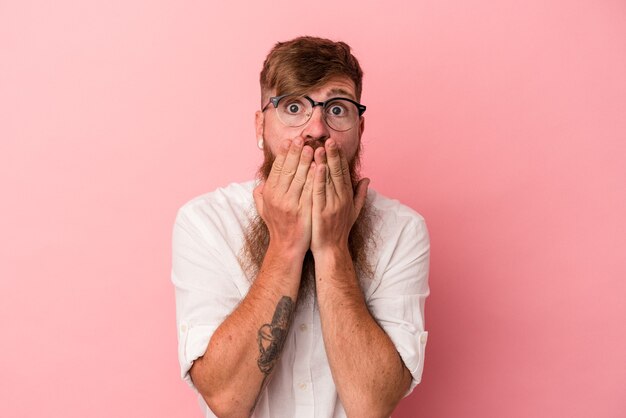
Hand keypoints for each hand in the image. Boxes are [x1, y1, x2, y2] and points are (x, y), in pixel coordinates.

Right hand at [253, 137, 315, 257]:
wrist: (287, 247)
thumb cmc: (278, 227)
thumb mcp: (264, 210)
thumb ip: (261, 195)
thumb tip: (260, 184)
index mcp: (270, 194)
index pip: (277, 169)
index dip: (284, 154)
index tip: (290, 141)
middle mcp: (278, 198)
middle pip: (288, 170)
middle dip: (295, 153)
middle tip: (302, 138)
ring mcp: (291, 205)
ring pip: (299, 178)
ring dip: (306, 161)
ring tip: (312, 147)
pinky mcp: (303, 211)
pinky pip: (310, 191)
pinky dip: (315, 178)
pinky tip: (320, 167)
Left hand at [310, 139, 368, 254]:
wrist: (331, 250)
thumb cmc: (339, 230)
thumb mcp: (353, 211)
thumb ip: (360, 194)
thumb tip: (368, 179)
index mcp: (347, 196)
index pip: (344, 172)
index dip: (340, 157)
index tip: (335, 142)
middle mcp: (342, 198)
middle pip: (338, 172)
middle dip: (334, 155)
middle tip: (329, 139)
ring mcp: (333, 205)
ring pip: (329, 179)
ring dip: (325, 162)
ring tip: (320, 147)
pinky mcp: (322, 211)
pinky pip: (320, 192)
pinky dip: (319, 178)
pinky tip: (317, 167)